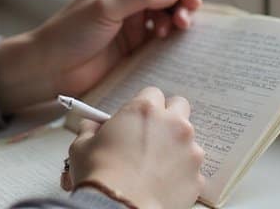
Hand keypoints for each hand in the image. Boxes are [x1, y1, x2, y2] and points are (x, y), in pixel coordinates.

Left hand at [0, 0, 201, 113]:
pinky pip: (160, 35)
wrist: (51, 68)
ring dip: (177, 15)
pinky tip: (167, 37)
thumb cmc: (70, 32)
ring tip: (178, 25)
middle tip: (191, 7)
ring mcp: (131, 23)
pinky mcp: (133, 46)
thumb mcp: (105, 8)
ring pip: (165, 12)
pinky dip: (169, 34)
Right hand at [61, 86, 204, 208]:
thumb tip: (91, 128)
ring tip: (155, 166)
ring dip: (176, 147)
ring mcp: (190, 151)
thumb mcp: (82, 146)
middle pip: (180, 107)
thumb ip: (90, 130)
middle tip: (153, 134)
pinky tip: (162, 185)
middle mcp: (173, 125)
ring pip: (188, 140)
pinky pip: (191, 170)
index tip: (136, 120)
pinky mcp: (197, 177)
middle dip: (169, 116)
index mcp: (145, 110)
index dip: (143, 107)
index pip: (152, 94)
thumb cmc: (100, 176)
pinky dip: (181, 175)